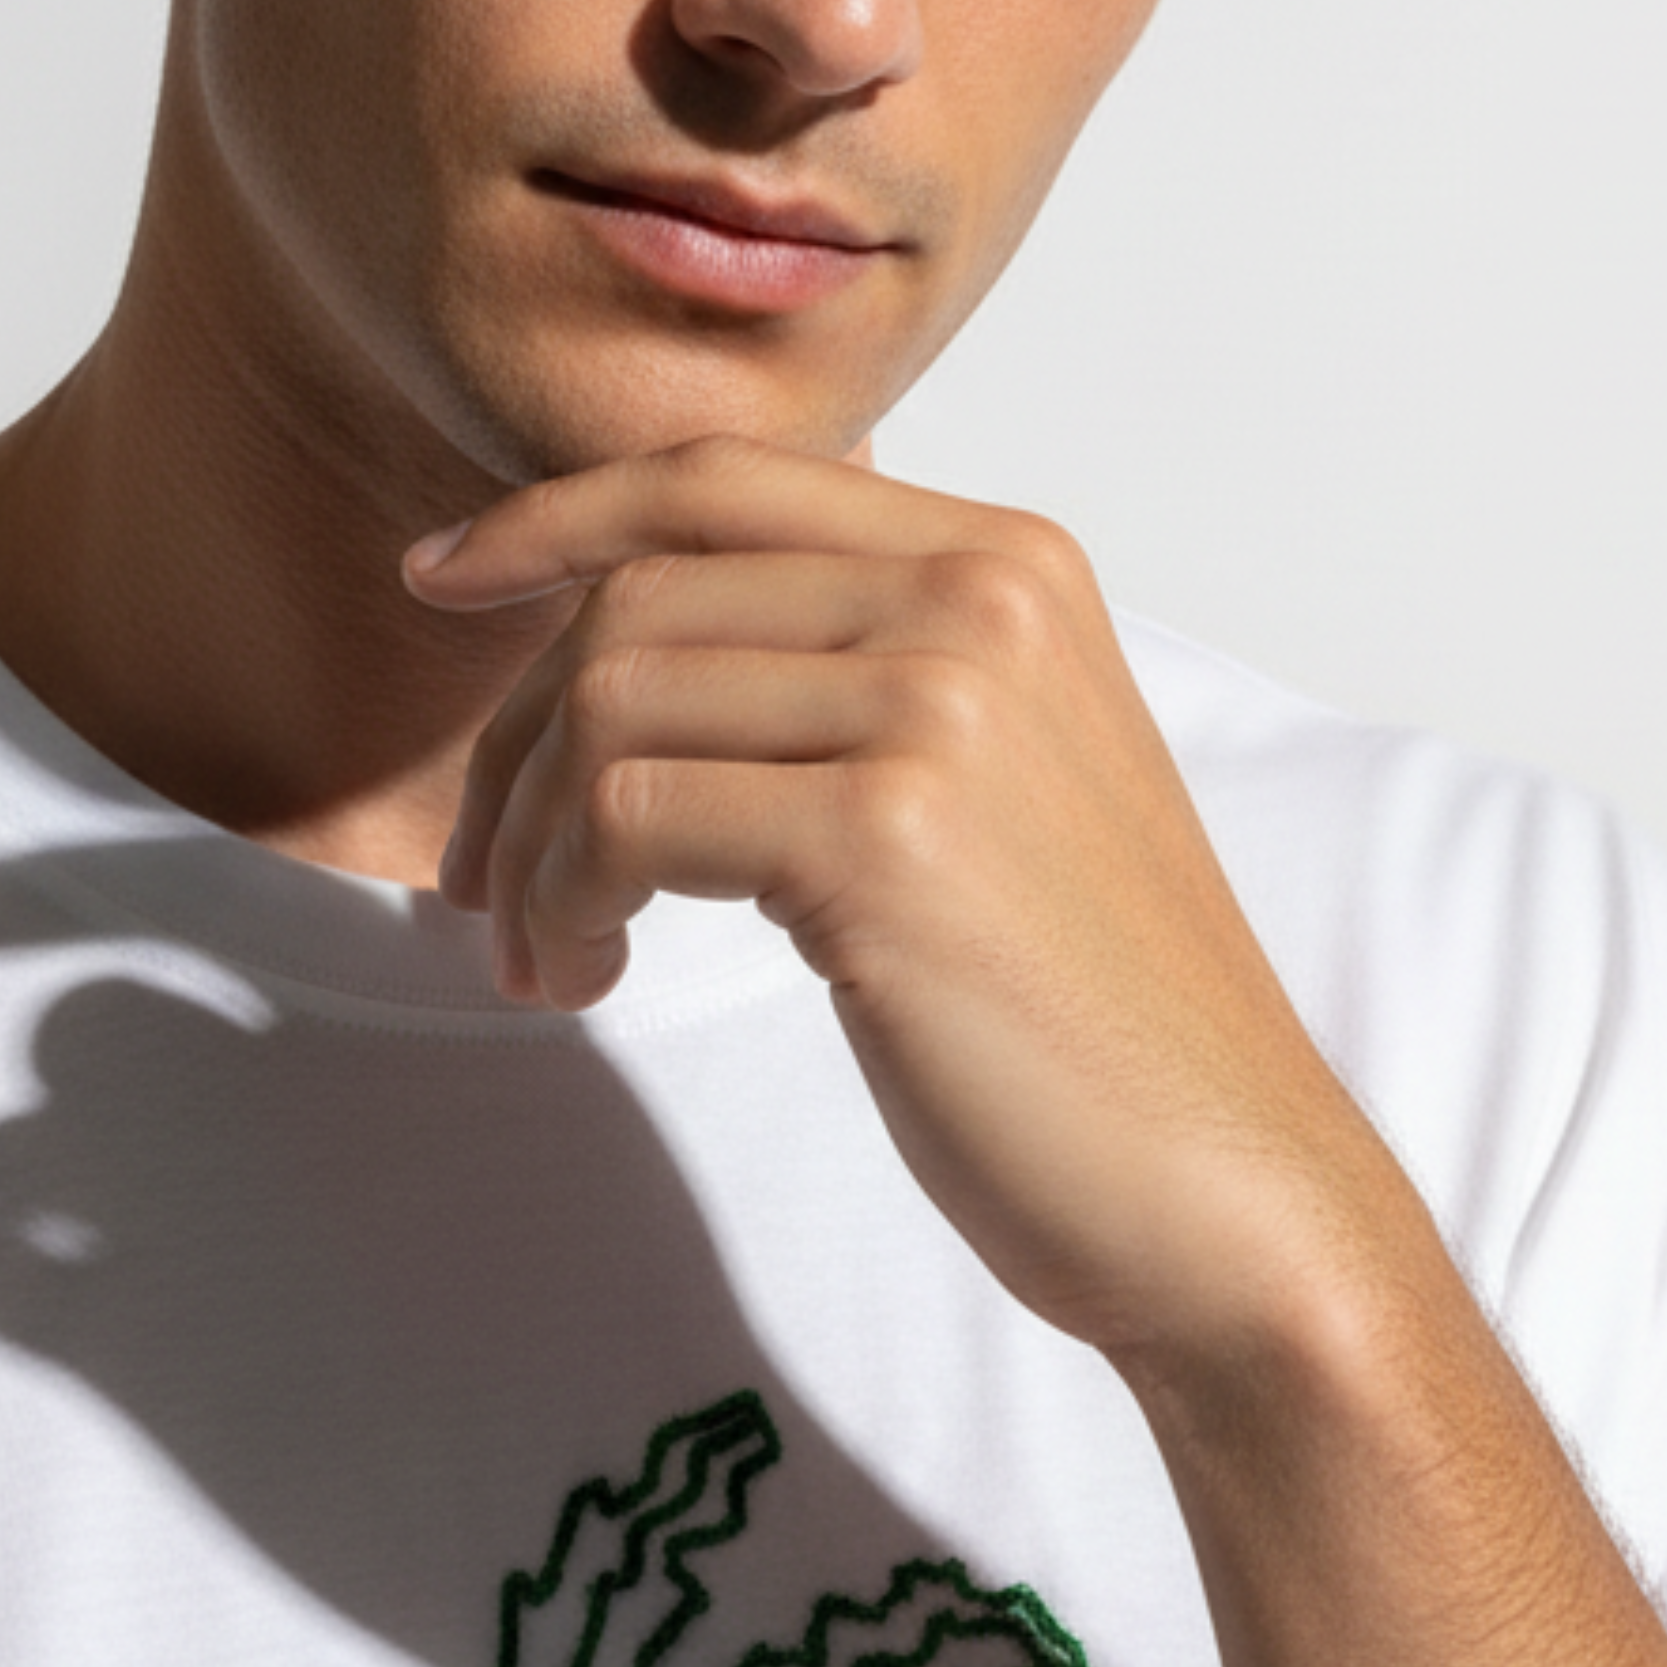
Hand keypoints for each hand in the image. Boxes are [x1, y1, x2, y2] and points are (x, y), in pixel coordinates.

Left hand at [404, 438, 1425, 1371]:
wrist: (1224, 1188)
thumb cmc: (1085, 1015)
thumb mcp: (988, 781)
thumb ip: (858, 672)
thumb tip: (635, 626)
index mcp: (1010, 561)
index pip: (722, 478)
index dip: (556, 512)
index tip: (442, 576)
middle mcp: (981, 597)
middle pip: (640, 595)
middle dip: (515, 736)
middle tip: (478, 875)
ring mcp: (938, 705)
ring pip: (610, 701)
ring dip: (526, 839)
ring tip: (541, 951)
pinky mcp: (887, 834)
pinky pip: (624, 814)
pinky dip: (563, 896)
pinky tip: (586, 976)